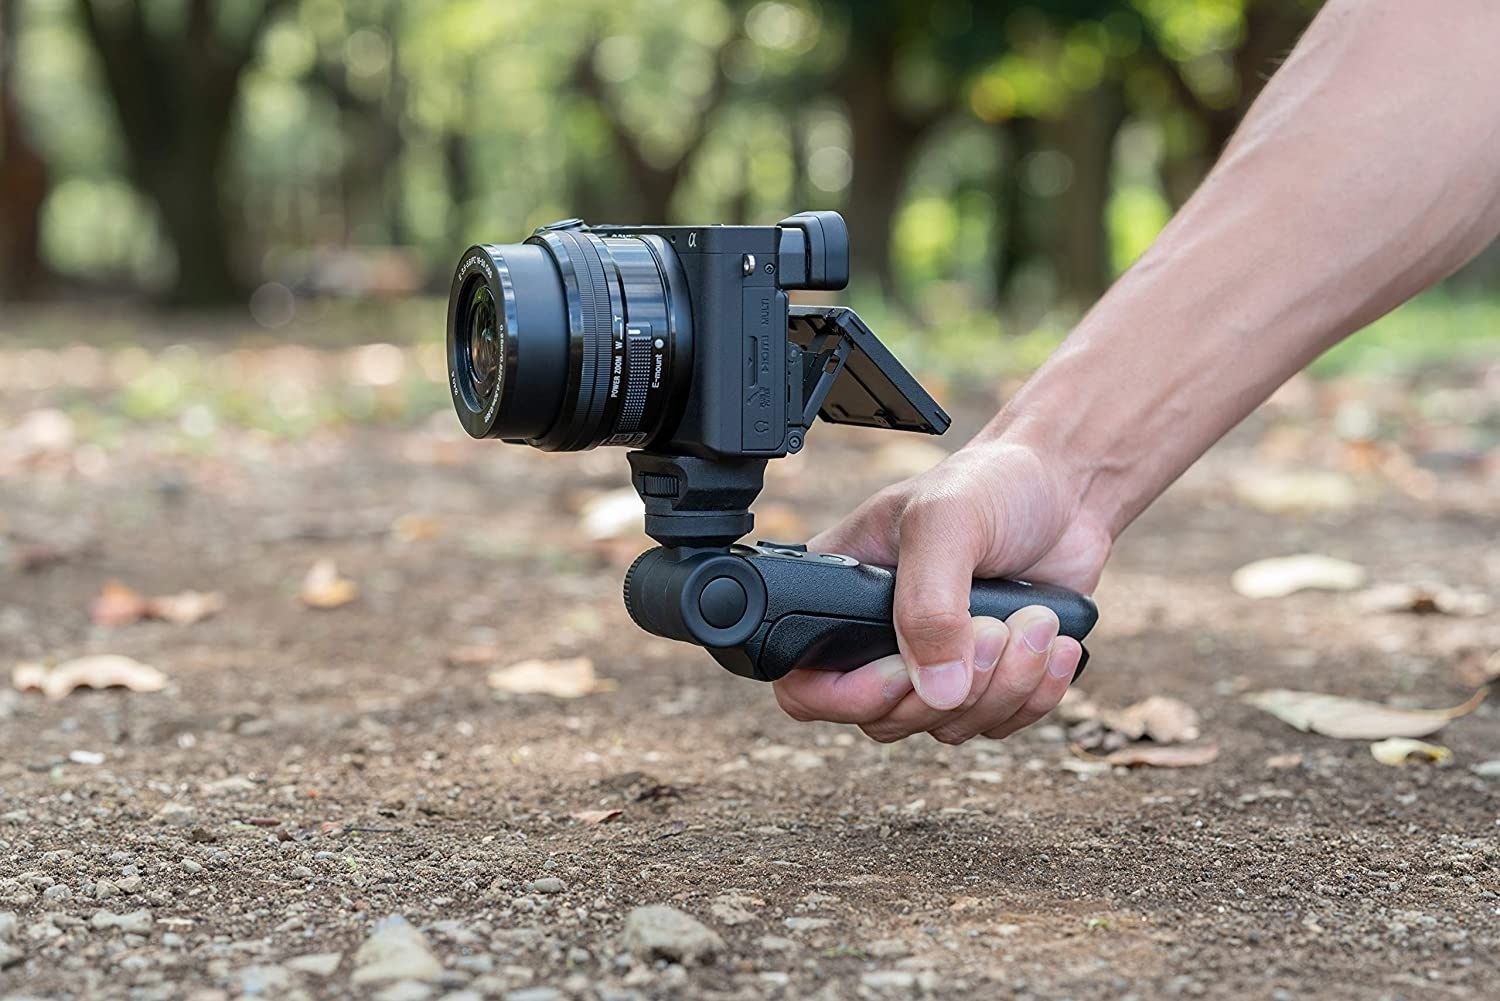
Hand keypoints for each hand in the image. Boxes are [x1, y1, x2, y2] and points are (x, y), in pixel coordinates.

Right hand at [772, 437, 1111, 742]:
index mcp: (839, 597)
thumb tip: (937, 688)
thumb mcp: (943, 521)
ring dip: (1005, 684)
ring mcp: (933, 665)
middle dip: (952, 686)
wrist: (1062, 488)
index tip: (904, 669)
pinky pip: (1000, 725)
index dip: (849, 697)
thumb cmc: (989, 483)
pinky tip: (1054, 642)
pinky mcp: (985, 680)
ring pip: (948, 725)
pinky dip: (1036, 693)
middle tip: (993, 626)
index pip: (807, 685)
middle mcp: (877, 641)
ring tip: (1036, 620)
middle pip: (886, 718)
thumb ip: (929, 603)